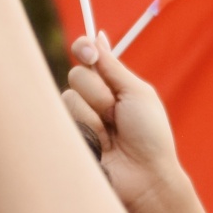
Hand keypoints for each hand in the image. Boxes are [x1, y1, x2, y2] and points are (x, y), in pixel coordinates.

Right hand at [62, 34, 186, 212]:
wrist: (146, 177)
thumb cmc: (150, 136)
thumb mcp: (137, 93)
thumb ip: (112, 66)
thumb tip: (98, 36)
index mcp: (111, 84)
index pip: (85, 55)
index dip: (83, 48)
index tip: (87, 52)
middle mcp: (91, 99)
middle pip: (76, 74)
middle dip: (100, 93)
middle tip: (118, 114)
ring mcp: (79, 120)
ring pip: (69, 99)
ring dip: (95, 118)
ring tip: (111, 137)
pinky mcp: (69, 139)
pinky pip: (63, 122)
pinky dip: (86, 133)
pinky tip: (100, 148)